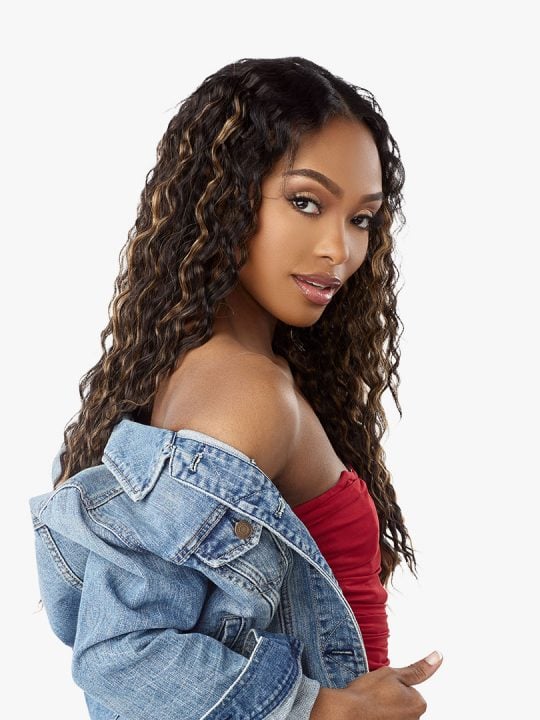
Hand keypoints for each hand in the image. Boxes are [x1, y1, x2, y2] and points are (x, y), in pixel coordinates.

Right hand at [310, 650, 442, 718]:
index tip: (383, 687)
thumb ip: (418, 669)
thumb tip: (438, 656)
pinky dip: (380, 717)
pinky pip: (386, 718)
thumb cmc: (367, 694)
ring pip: (394, 714)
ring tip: (370, 706)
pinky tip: (370, 715)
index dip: (395, 686)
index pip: (411, 691)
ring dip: (385, 709)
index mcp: (418, 704)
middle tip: (376, 696)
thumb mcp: (393, 673)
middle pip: (404, 704)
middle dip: (392, 699)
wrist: (345, 714)